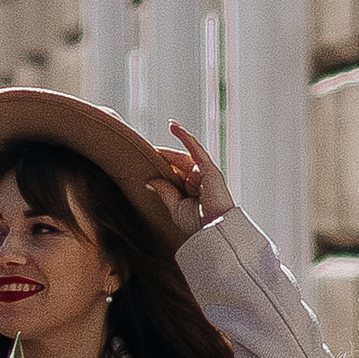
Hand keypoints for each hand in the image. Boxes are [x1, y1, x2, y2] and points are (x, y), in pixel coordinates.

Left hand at [150, 120, 234, 241]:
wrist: (214, 230)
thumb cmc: (199, 223)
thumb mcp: (176, 206)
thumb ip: (165, 192)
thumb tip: (150, 181)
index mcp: (192, 188)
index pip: (174, 172)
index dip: (161, 165)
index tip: (144, 161)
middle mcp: (199, 179)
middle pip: (177, 162)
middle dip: (163, 156)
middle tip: (146, 149)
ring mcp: (205, 172)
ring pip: (184, 154)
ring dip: (172, 144)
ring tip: (161, 134)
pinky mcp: (209, 168)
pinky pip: (195, 148)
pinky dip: (185, 136)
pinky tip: (173, 126)